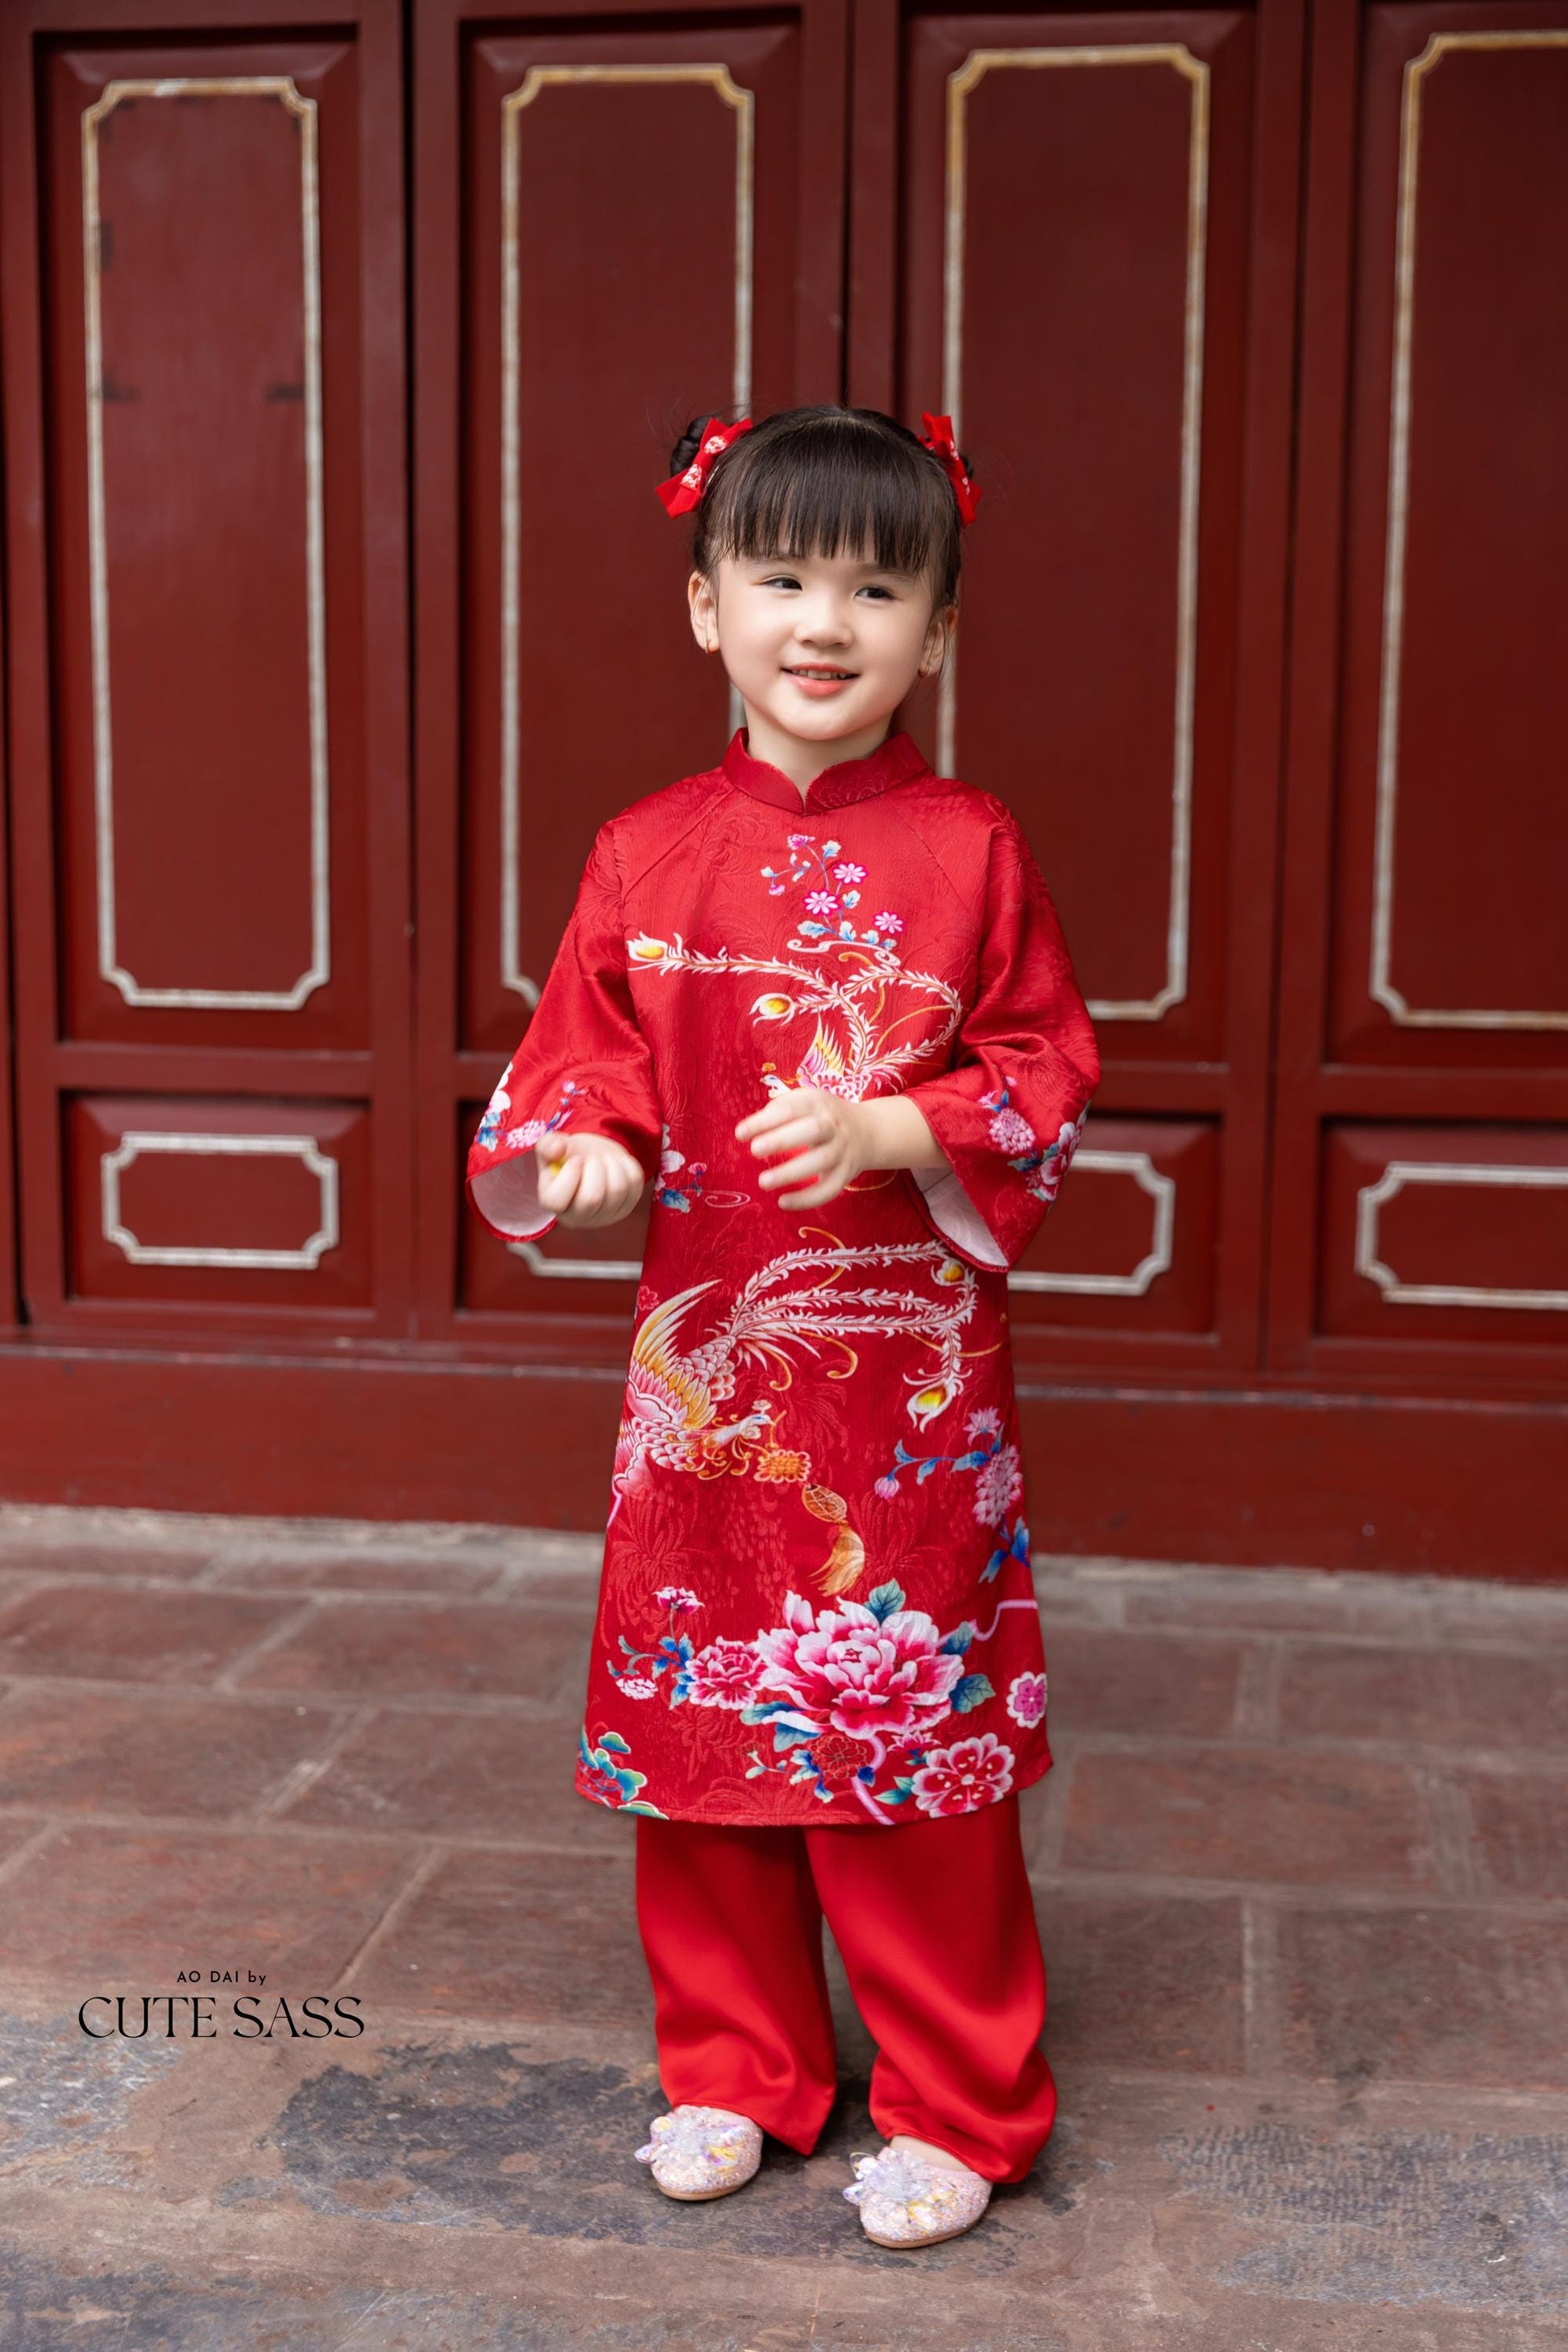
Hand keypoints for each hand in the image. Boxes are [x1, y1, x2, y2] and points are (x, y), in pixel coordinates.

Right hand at [536, 1132, 644, 1226]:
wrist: (592, 1158)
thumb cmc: (568, 1155)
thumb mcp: (553, 1146)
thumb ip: (548, 1144)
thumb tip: (558, 1149)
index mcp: (553, 1204)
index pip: (556, 1200)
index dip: (569, 1175)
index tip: (575, 1160)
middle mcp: (578, 1216)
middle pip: (591, 1199)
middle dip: (595, 1168)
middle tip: (592, 1159)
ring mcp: (604, 1216)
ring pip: (617, 1191)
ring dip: (612, 1165)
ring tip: (604, 1160)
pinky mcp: (626, 1208)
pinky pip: (634, 1183)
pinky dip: (628, 1165)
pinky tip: (617, 1164)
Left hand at [736, 1087, 868, 1209]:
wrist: (867, 1131)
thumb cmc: (822, 1116)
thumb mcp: (806, 1100)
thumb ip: (779, 1109)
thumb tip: (750, 1129)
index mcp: (818, 1103)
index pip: (790, 1109)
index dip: (764, 1121)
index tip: (740, 1134)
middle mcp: (833, 1125)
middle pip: (812, 1131)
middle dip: (782, 1140)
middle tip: (754, 1150)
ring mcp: (842, 1150)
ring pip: (821, 1162)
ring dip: (791, 1173)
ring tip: (763, 1182)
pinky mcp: (846, 1174)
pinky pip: (830, 1189)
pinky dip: (807, 1199)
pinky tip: (783, 1202)